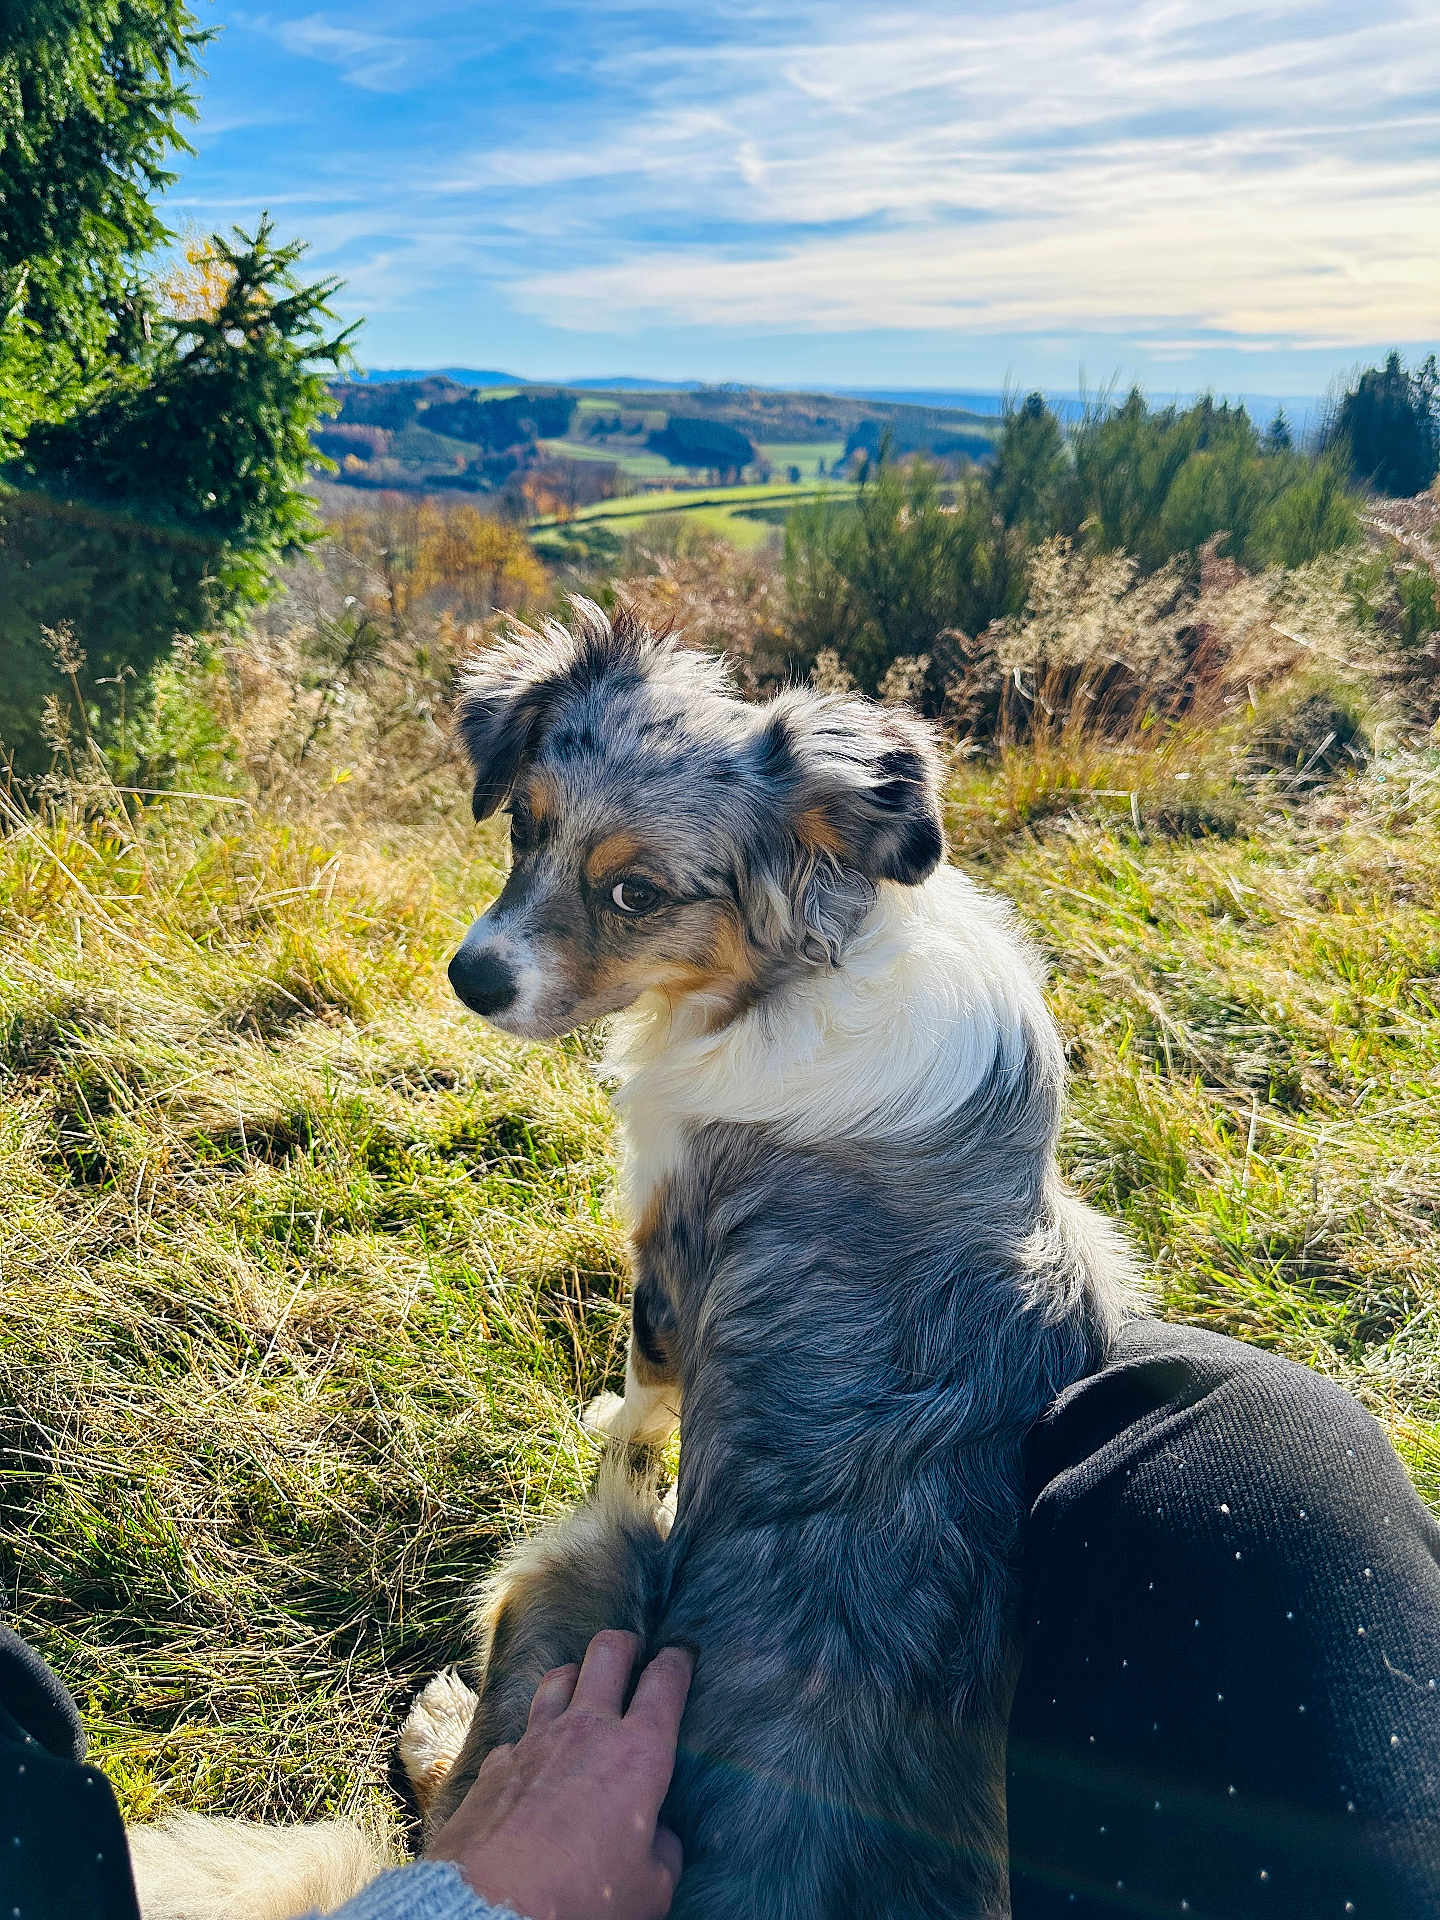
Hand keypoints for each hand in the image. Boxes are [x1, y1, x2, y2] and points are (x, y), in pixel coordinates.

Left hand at [429, 1631, 692, 1919]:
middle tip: (633, 1654)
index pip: (665, 1682)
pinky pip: (517, 1735)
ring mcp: (535, 1741)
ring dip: (574, 1677)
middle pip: (608, 1653)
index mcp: (638, 1754)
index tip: (681, 1654)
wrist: (493, 1911)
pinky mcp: (495, 1763)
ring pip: (558, 1678)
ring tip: (581, 1688)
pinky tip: (531, 1760)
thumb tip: (658, 1835)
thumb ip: (662, 1850)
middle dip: (625, 1644)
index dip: (678, 1660)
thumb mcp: (650, 1890)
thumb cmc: (582, 1901)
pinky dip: (529, 1742)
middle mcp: (587, 1731)